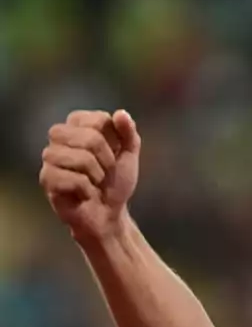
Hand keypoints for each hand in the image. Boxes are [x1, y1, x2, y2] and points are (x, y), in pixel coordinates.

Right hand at [39, 109, 141, 240]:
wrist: (109, 214)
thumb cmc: (115, 182)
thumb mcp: (129, 156)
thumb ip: (128, 133)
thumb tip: (121, 113)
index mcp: (78, 126)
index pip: (97, 119)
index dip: (113, 140)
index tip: (114, 154)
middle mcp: (60, 138)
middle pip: (88, 137)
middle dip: (106, 158)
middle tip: (105, 171)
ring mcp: (50, 158)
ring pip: (80, 158)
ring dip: (97, 175)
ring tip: (94, 182)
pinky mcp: (46, 179)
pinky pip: (73, 179)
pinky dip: (87, 189)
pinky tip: (84, 194)